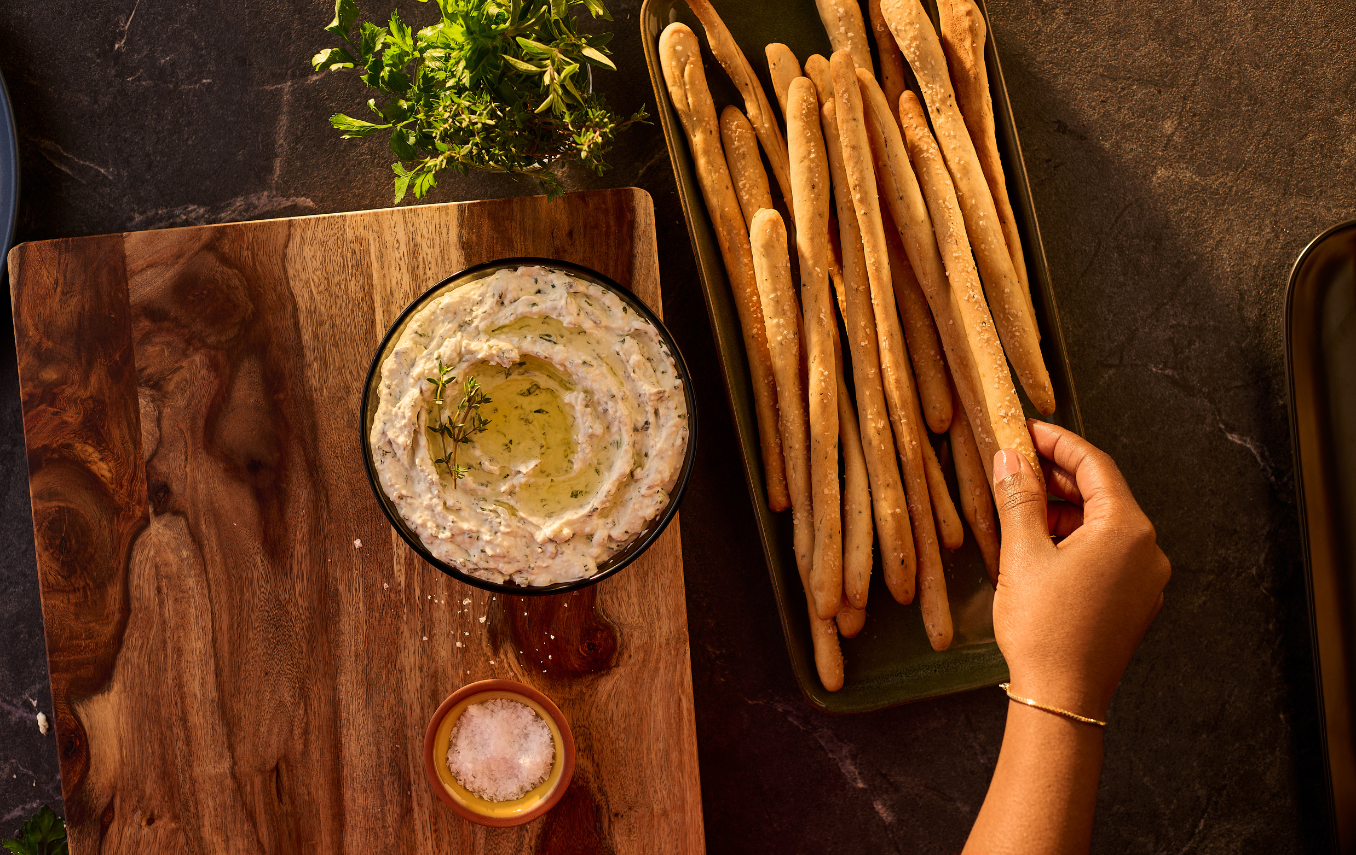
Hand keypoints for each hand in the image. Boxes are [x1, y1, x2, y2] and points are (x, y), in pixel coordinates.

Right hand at [990, 420, 1170, 720]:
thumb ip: (1020, 497)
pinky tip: (1041, 545)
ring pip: (1104, 524)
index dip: (1057, 442)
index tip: (1028, 430)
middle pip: (1102, 493)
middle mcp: (1148, 549)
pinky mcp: (1135, 602)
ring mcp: (1146, 579)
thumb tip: (1012, 458)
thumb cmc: (1044, 628)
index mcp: (1127, 529)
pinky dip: (1076, 539)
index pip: (1094, 465)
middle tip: (1018, 463)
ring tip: (1021, 508)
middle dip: (1058, 477)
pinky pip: (1108, 553)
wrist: (1062, 697)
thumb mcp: (1022, 552)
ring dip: (1064, 510)